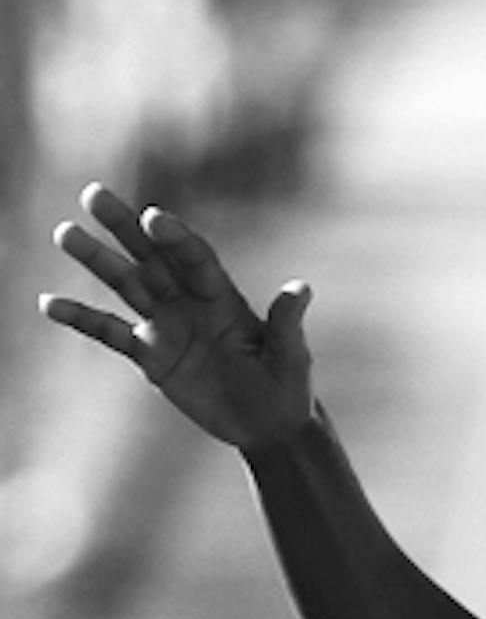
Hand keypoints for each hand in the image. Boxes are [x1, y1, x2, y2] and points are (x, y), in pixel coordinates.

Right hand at [40, 184, 314, 453]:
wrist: (266, 425)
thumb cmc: (285, 386)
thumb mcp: (290, 355)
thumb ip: (287, 322)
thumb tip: (301, 288)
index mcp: (223, 296)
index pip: (194, 258)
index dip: (174, 238)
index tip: (151, 217)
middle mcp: (189, 301)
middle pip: (152, 256)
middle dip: (124, 226)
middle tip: (94, 193)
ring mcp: (166, 325)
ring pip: (126, 284)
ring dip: (96, 261)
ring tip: (65, 233)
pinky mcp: (150, 354)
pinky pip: (110, 332)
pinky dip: (82, 319)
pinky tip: (50, 304)